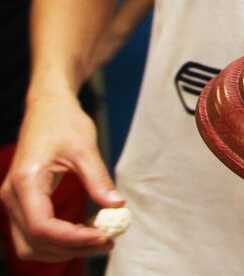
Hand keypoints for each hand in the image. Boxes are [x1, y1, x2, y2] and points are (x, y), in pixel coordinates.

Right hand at [0, 94, 122, 261]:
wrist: (47, 107)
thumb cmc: (64, 122)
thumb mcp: (85, 148)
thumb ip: (98, 179)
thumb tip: (116, 205)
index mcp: (26, 181)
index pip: (43, 226)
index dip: (72, 238)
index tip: (104, 236)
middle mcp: (12, 196)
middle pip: (34, 242)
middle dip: (71, 249)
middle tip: (108, 241)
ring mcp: (13, 201)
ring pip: (30, 244)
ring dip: (63, 250)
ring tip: (99, 240)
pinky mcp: (22, 202)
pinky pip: (32, 234)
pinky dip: (56, 241)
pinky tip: (84, 233)